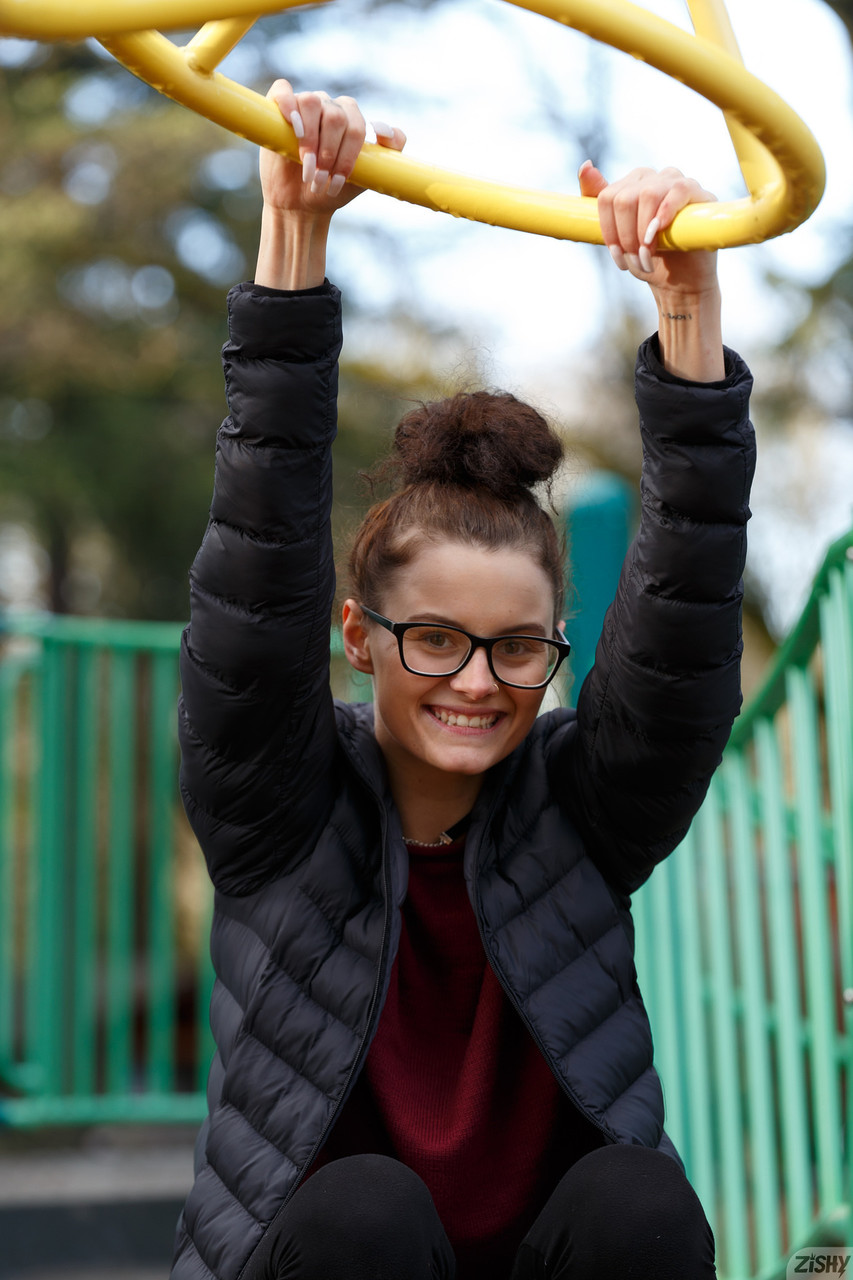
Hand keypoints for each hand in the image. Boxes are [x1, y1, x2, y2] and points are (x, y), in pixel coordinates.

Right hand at [260, 79, 405, 216]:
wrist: (299, 203)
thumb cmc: (332, 188)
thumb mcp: (366, 176)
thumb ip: (389, 152)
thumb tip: (383, 129)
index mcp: (351, 119)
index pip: (356, 127)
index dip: (348, 156)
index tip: (338, 182)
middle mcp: (329, 107)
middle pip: (335, 116)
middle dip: (329, 152)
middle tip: (320, 180)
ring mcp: (304, 105)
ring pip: (312, 103)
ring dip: (310, 139)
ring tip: (306, 167)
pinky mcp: (278, 107)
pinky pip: (283, 91)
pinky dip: (288, 105)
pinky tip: (292, 126)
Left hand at [579, 162, 717, 301]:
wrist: (679, 279)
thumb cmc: (646, 256)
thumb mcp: (615, 234)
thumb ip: (596, 200)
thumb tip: (585, 166)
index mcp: (631, 184)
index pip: (607, 198)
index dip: (609, 231)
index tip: (618, 256)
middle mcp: (653, 178)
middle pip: (624, 199)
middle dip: (626, 236)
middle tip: (635, 260)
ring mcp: (676, 182)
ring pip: (648, 194)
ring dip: (643, 232)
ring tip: (648, 256)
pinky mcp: (699, 193)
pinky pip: (679, 190)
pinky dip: (665, 212)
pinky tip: (660, 231)